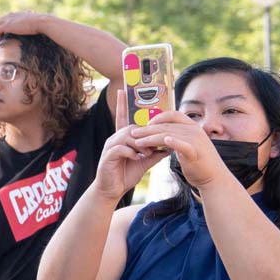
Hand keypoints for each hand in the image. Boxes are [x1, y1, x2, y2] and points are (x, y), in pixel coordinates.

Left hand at [0, 11, 47, 43]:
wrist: (41, 22)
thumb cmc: (40, 23)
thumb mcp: (33, 20)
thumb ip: (31, 20)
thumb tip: (36, 18)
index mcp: (15, 14)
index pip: (2, 19)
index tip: (1, 36)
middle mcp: (9, 16)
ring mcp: (7, 20)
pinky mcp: (7, 26)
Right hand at [90, 85, 163, 200]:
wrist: (112, 190)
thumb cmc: (126, 174)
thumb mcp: (144, 161)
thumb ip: (155, 152)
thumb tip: (171, 145)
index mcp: (122, 138)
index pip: (123, 117)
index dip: (122, 103)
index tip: (121, 89)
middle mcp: (114, 139)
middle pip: (131, 127)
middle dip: (145, 135)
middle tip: (155, 146)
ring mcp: (110, 147)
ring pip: (127, 136)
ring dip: (140, 144)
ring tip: (147, 153)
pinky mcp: (107, 156)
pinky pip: (121, 148)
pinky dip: (132, 153)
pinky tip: (137, 158)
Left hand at [128, 111, 226, 190]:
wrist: (213, 177)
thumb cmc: (198, 161)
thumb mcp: (187, 145)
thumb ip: (177, 137)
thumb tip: (162, 134)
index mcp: (193, 126)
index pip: (173, 115)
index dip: (158, 117)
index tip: (145, 124)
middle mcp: (195, 130)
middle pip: (166, 126)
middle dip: (148, 129)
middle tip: (133, 132)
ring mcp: (196, 141)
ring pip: (168, 135)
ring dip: (150, 138)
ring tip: (137, 142)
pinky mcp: (195, 152)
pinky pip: (182, 144)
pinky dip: (173, 141)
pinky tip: (164, 141)